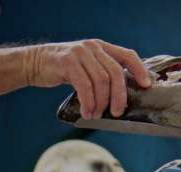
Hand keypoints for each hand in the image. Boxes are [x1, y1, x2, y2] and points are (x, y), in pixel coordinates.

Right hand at [24, 39, 151, 118]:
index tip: (146, 85)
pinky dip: (88, 102)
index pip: (128, 55)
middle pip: (115, 73)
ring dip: (101, 103)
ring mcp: (80, 53)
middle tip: (117, 112)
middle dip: (119, 96)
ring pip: (101, 81)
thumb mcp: (87, 66)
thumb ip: (102, 74)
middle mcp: (93, 47)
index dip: (139, 70)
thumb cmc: (64, 70)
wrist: (34, 63)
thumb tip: (121, 98)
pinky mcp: (67, 62)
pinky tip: (87, 112)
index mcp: (102, 47)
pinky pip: (84, 86)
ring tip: (96, 115)